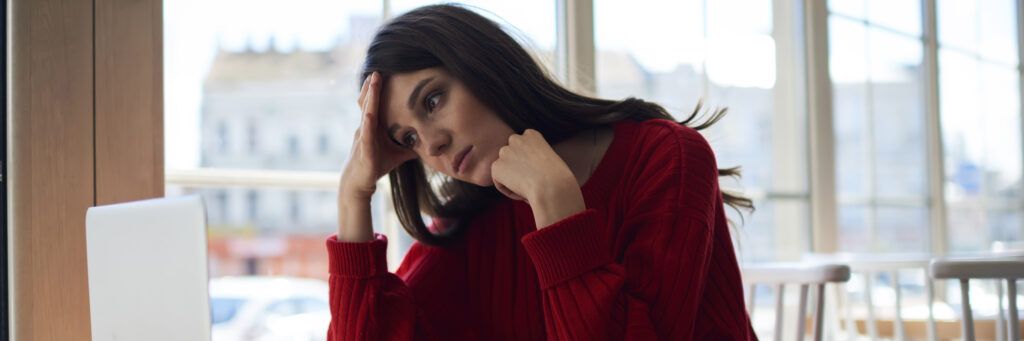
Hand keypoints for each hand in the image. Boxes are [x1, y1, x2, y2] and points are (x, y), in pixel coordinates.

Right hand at [340, 72, 417, 198]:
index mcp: (373, 126)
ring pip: (366, 112)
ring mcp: (363, 137)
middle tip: (377, 69)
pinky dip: (367, 123)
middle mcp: (366, 127)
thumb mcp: (398, 152)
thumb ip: (412, 144)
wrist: (360, 182)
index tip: (384, 72)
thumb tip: (431, 140)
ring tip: (373, 80)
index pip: (375, 103)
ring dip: (370, 96)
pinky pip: (365, 134)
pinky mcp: (364, 150)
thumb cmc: (376, 164)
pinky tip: (370, 114)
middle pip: (368, 102)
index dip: (378, 88)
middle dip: (372, 85)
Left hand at [490, 129, 585, 227]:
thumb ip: (535, 158)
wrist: (552, 187)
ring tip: (527, 188)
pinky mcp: (497, 166)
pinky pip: (498, 181)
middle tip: (530, 182)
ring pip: (504, 169)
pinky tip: (521, 192)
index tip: (537, 173)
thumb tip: (525, 170)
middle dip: (516, 168)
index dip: (528, 163)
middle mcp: (516, 139)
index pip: (521, 147)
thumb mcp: (550, 159)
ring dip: (512, 179)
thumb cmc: (558, 178)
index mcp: (532, 135)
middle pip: (510, 157)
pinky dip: (508, 190)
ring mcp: (505, 152)